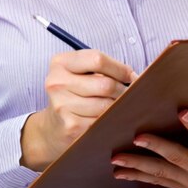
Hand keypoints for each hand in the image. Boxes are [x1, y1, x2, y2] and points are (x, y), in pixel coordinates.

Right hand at [21, 49, 136, 170]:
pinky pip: (102, 121)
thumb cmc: (74, 93)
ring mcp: (62, 106)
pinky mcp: (70, 127)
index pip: (97, 59)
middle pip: (105, 84)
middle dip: (123, 90)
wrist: (52, 127)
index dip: (120, 68)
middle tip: (129, 94)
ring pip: (106, 105)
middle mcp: (57, 82)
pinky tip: (109, 119)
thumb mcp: (79, 73)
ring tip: (119, 106)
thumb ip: (102, 68)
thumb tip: (135, 77)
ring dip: (118, 106)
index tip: (130, 75)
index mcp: (60, 62)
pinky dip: (110, 120)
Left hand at [111, 109, 187, 187]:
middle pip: (178, 157)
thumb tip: (187, 95)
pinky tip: (122, 172)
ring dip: (138, 164)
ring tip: (118, 158)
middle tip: (137, 137)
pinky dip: (138, 176)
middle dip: (156, 146)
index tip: (184, 111)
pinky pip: (158, 181)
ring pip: (162, 172)